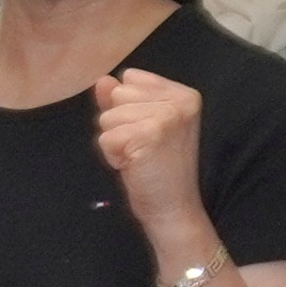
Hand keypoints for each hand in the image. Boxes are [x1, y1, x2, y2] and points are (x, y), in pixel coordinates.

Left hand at [93, 65, 206, 234]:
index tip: (146, 132)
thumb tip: (103, 80)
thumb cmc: (157, 169)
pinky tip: (133, 165)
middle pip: (117, 95)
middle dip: (120, 124)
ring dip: (116, 141)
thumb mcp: (140, 127)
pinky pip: (105, 137)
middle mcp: (179, 101)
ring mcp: (167, 116)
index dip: (127, 108)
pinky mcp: (149, 135)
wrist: (173, 207)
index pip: (130, 78)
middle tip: (142, 147)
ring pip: (108, 117)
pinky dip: (112, 155)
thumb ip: (122, 101)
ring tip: (138, 157)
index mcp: (183, 94)